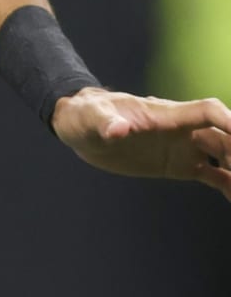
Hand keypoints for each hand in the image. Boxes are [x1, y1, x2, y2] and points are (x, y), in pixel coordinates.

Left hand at [52, 86, 230, 199]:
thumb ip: (105, 121)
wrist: (81, 127)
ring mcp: (181, 146)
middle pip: (222, 135)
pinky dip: (229, 185)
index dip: (227, 121)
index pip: (206, 111)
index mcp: (164, 114)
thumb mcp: (90, 117)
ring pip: (223, 155)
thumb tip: (118, 129)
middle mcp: (180, 128)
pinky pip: (213, 175)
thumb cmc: (84, 115)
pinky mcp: (178, 165)